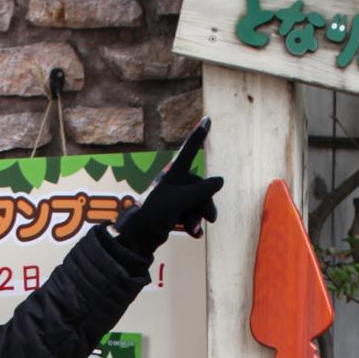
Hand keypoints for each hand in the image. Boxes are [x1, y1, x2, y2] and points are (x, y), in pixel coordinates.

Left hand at [114, 120, 222, 258]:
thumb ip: (200, 191)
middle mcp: (174, 183)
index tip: (207, 118)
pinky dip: (193, 224)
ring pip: (197, 203)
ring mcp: (174, 198)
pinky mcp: (173, 213)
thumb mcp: (179, 201)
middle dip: (206, 204)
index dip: (198, 135)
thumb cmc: (154, 214)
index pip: (189, 150)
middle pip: (201, 187)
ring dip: (198, 217)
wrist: (138, 239)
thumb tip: (220, 181)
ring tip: (194, 229)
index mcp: (173, 174)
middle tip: (211, 219)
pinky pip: (191, 214)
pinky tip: (194, 234)